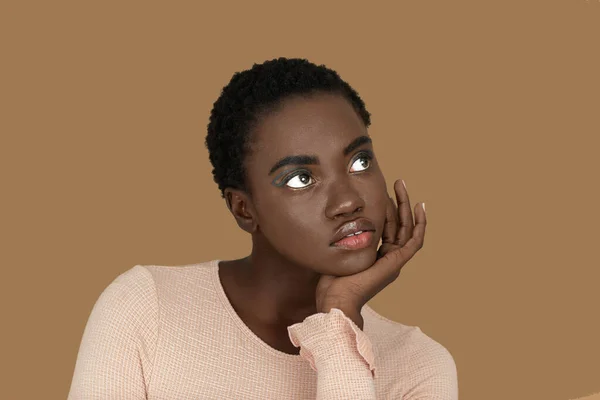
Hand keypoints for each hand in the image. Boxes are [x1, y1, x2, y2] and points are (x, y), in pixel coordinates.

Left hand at [315, 179, 426, 328]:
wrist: (336, 299)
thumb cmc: (332, 280)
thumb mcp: (339, 250)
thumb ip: (345, 237)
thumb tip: (340, 220)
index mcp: (376, 258)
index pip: (387, 227)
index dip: (387, 208)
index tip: (381, 189)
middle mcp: (388, 259)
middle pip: (400, 225)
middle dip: (400, 202)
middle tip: (398, 182)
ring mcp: (394, 261)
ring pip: (407, 228)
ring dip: (407, 206)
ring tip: (402, 185)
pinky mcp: (397, 262)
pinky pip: (414, 241)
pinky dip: (420, 224)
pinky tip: (420, 207)